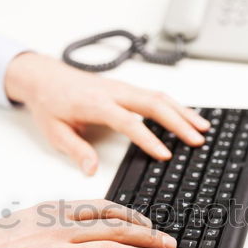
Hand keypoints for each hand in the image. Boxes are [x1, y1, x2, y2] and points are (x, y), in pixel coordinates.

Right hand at [0, 200, 175, 247]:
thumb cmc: (2, 242)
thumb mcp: (34, 218)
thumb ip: (63, 217)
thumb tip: (92, 222)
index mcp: (59, 211)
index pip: (106, 209)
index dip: (135, 218)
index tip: (152, 226)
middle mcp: (62, 228)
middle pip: (116, 229)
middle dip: (148, 237)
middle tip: (170, 244)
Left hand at [5, 53, 209, 174]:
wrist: (44, 76)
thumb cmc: (50, 103)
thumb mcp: (55, 131)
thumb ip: (76, 150)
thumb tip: (91, 170)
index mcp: (97, 104)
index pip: (128, 122)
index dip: (149, 139)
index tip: (166, 155)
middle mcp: (114, 92)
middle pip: (154, 103)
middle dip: (179, 122)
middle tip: (197, 140)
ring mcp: (122, 88)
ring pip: (159, 96)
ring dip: (183, 111)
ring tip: (203, 127)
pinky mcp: (126, 88)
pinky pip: (155, 95)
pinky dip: (174, 106)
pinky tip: (186, 116)